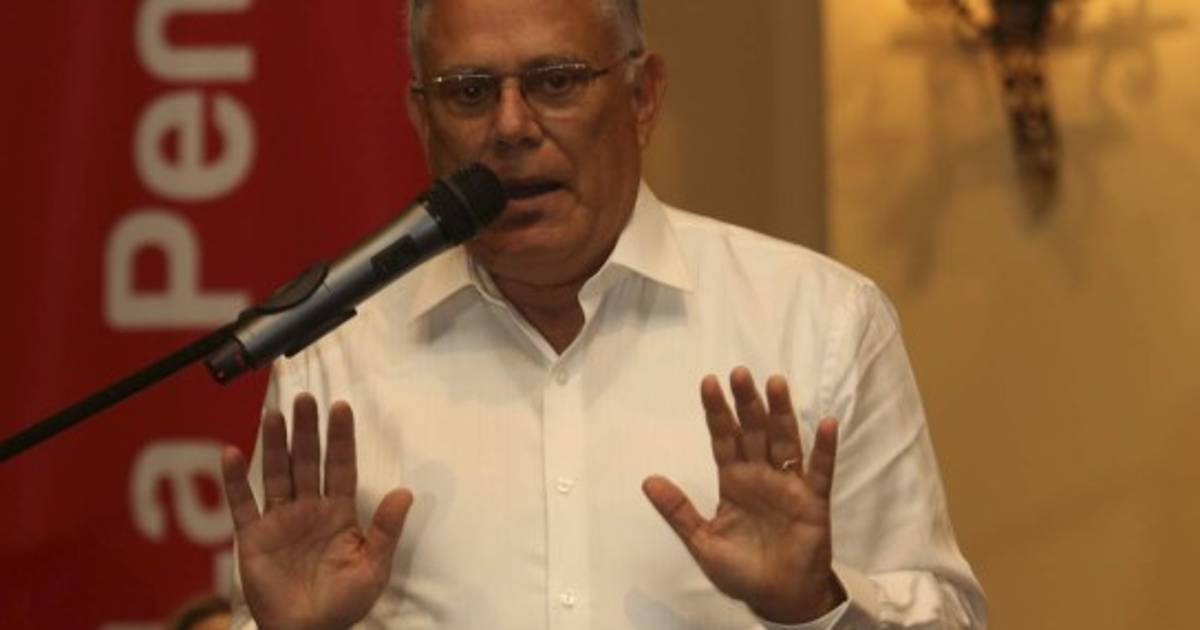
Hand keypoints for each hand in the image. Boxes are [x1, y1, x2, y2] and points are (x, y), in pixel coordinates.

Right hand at [221, 393, 412, 629]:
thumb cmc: (343, 603)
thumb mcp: (373, 568)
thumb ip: (386, 530)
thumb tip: (406, 492)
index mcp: (340, 513)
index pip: (341, 467)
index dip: (341, 439)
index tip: (341, 408)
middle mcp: (310, 509)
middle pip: (308, 461)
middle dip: (308, 430)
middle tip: (306, 399)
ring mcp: (281, 520)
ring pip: (278, 473)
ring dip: (275, 444)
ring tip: (274, 414)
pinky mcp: (254, 537)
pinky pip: (242, 504)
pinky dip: (235, 480)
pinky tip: (231, 453)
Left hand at [642, 367, 843, 623]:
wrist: (778, 599)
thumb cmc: (742, 571)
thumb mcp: (702, 542)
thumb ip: (678, 511)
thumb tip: (648, 480)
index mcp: (734, 481)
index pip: (723, 439)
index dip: (717, 412)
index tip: (708, 383)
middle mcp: (761, 475)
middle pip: (753, 431)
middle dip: (746, 403)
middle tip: (739, 372)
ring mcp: (788, 485)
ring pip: (785, 441)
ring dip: (781, 413)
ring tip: (776, 383)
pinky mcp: (813, 501)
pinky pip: (820, 471)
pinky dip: (824, 448)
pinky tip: (825, 424)